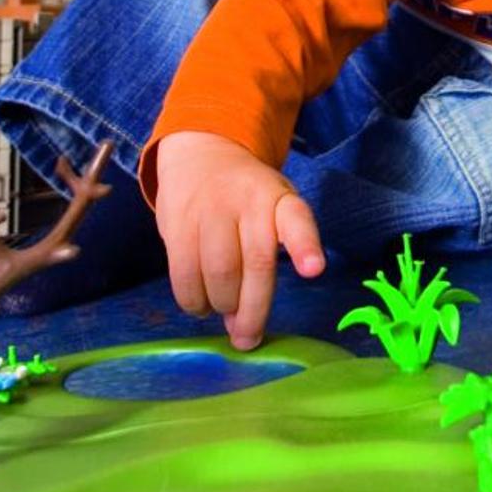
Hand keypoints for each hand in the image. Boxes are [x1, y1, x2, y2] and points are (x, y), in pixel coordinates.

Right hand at [150, 131, 324, 348]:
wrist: (201, 152)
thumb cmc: (246, 196)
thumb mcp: (273, 207)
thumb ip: (266, 259)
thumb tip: (243, 326)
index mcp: (278, 199)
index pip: (296, 219)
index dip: (305, 246)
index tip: (314, 270)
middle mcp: (247, 202)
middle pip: (255, 263)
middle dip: (253, 309)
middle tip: (248, 339)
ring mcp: (210, 210)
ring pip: (218, 272)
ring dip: (222, 305)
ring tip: (224, 312)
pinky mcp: (176, 223)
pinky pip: (184, 273)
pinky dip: (193, 300)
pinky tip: (201, 304)